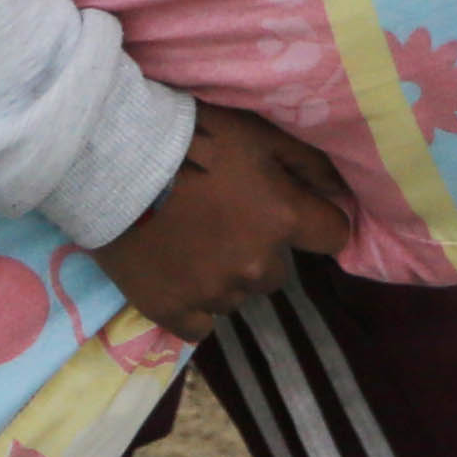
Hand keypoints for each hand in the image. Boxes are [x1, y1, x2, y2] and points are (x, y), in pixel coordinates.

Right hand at [97, 103, 348, 336]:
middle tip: (225, 220)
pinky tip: (176, 274)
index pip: (334, 237)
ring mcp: (213, 293)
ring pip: (237, 295)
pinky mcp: (172, 312)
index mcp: (282, 220)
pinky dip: (194, 304)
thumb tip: (343, 190)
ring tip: (191, 241)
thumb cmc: (193, 138)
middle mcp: (256, 265)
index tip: (291, 212)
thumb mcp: (260, 133)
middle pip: (278, 271)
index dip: (315, 223)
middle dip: (260, 249)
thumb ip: (310, 163)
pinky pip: (202, 324)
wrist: (114, 161)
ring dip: (225, 275)